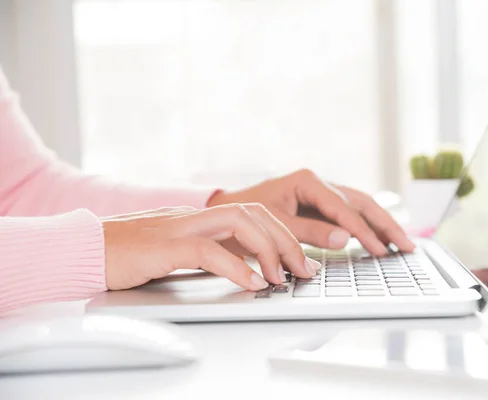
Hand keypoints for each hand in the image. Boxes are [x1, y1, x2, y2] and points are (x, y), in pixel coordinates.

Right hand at [101, 205, 320, 290]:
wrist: (81, 248)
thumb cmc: (126, 254)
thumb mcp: (175, 249)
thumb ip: (207, 251)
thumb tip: (243, 268)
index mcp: (200, 217)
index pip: (253, 213)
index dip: (283, 235)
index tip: (300, 261)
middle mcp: (194, 216)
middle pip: (255, 213)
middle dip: (287, 241)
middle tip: (303, 270)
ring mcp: (179, 227)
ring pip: (239, 223)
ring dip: (268, 250)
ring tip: (281, 278)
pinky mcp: (162, 246)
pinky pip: (208, 251)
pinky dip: (235, 267)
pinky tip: (251, 284)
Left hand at [207, 169, 413, 255]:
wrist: (230, 210)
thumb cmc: (247, 214)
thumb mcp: (275, 224)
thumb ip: (309, 232)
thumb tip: (346, 239)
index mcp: (308, 181)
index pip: (343, 208)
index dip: (363, 230)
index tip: (379, 248)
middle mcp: (320, 182)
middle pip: (362, 202)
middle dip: (386, 225)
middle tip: (407, 246)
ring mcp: (323, 193)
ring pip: (362, 207)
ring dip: (383, 225)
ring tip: (404, 244)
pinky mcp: (323, 205)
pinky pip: (351, 215)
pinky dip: (368, 227)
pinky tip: (382, 240)